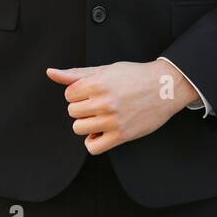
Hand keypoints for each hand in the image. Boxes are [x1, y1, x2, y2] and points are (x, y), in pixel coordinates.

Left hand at [46, 60, 197, 153]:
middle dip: (83, 107)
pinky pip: (93, 147)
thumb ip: (76, 74)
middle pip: (73, 112)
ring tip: (101, 116)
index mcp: (98, 83)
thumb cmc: (136, 76)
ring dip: (87, 123)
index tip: (92, 92)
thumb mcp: (105, 70)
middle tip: (100, 103)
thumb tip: (51, 73)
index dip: (79, 93)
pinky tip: (102, 131)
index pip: (69, 94)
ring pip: (79, 128)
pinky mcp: (121, 136)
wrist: (165, 87)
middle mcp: (104, 102)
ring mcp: (112, 120)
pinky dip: (94, 141)